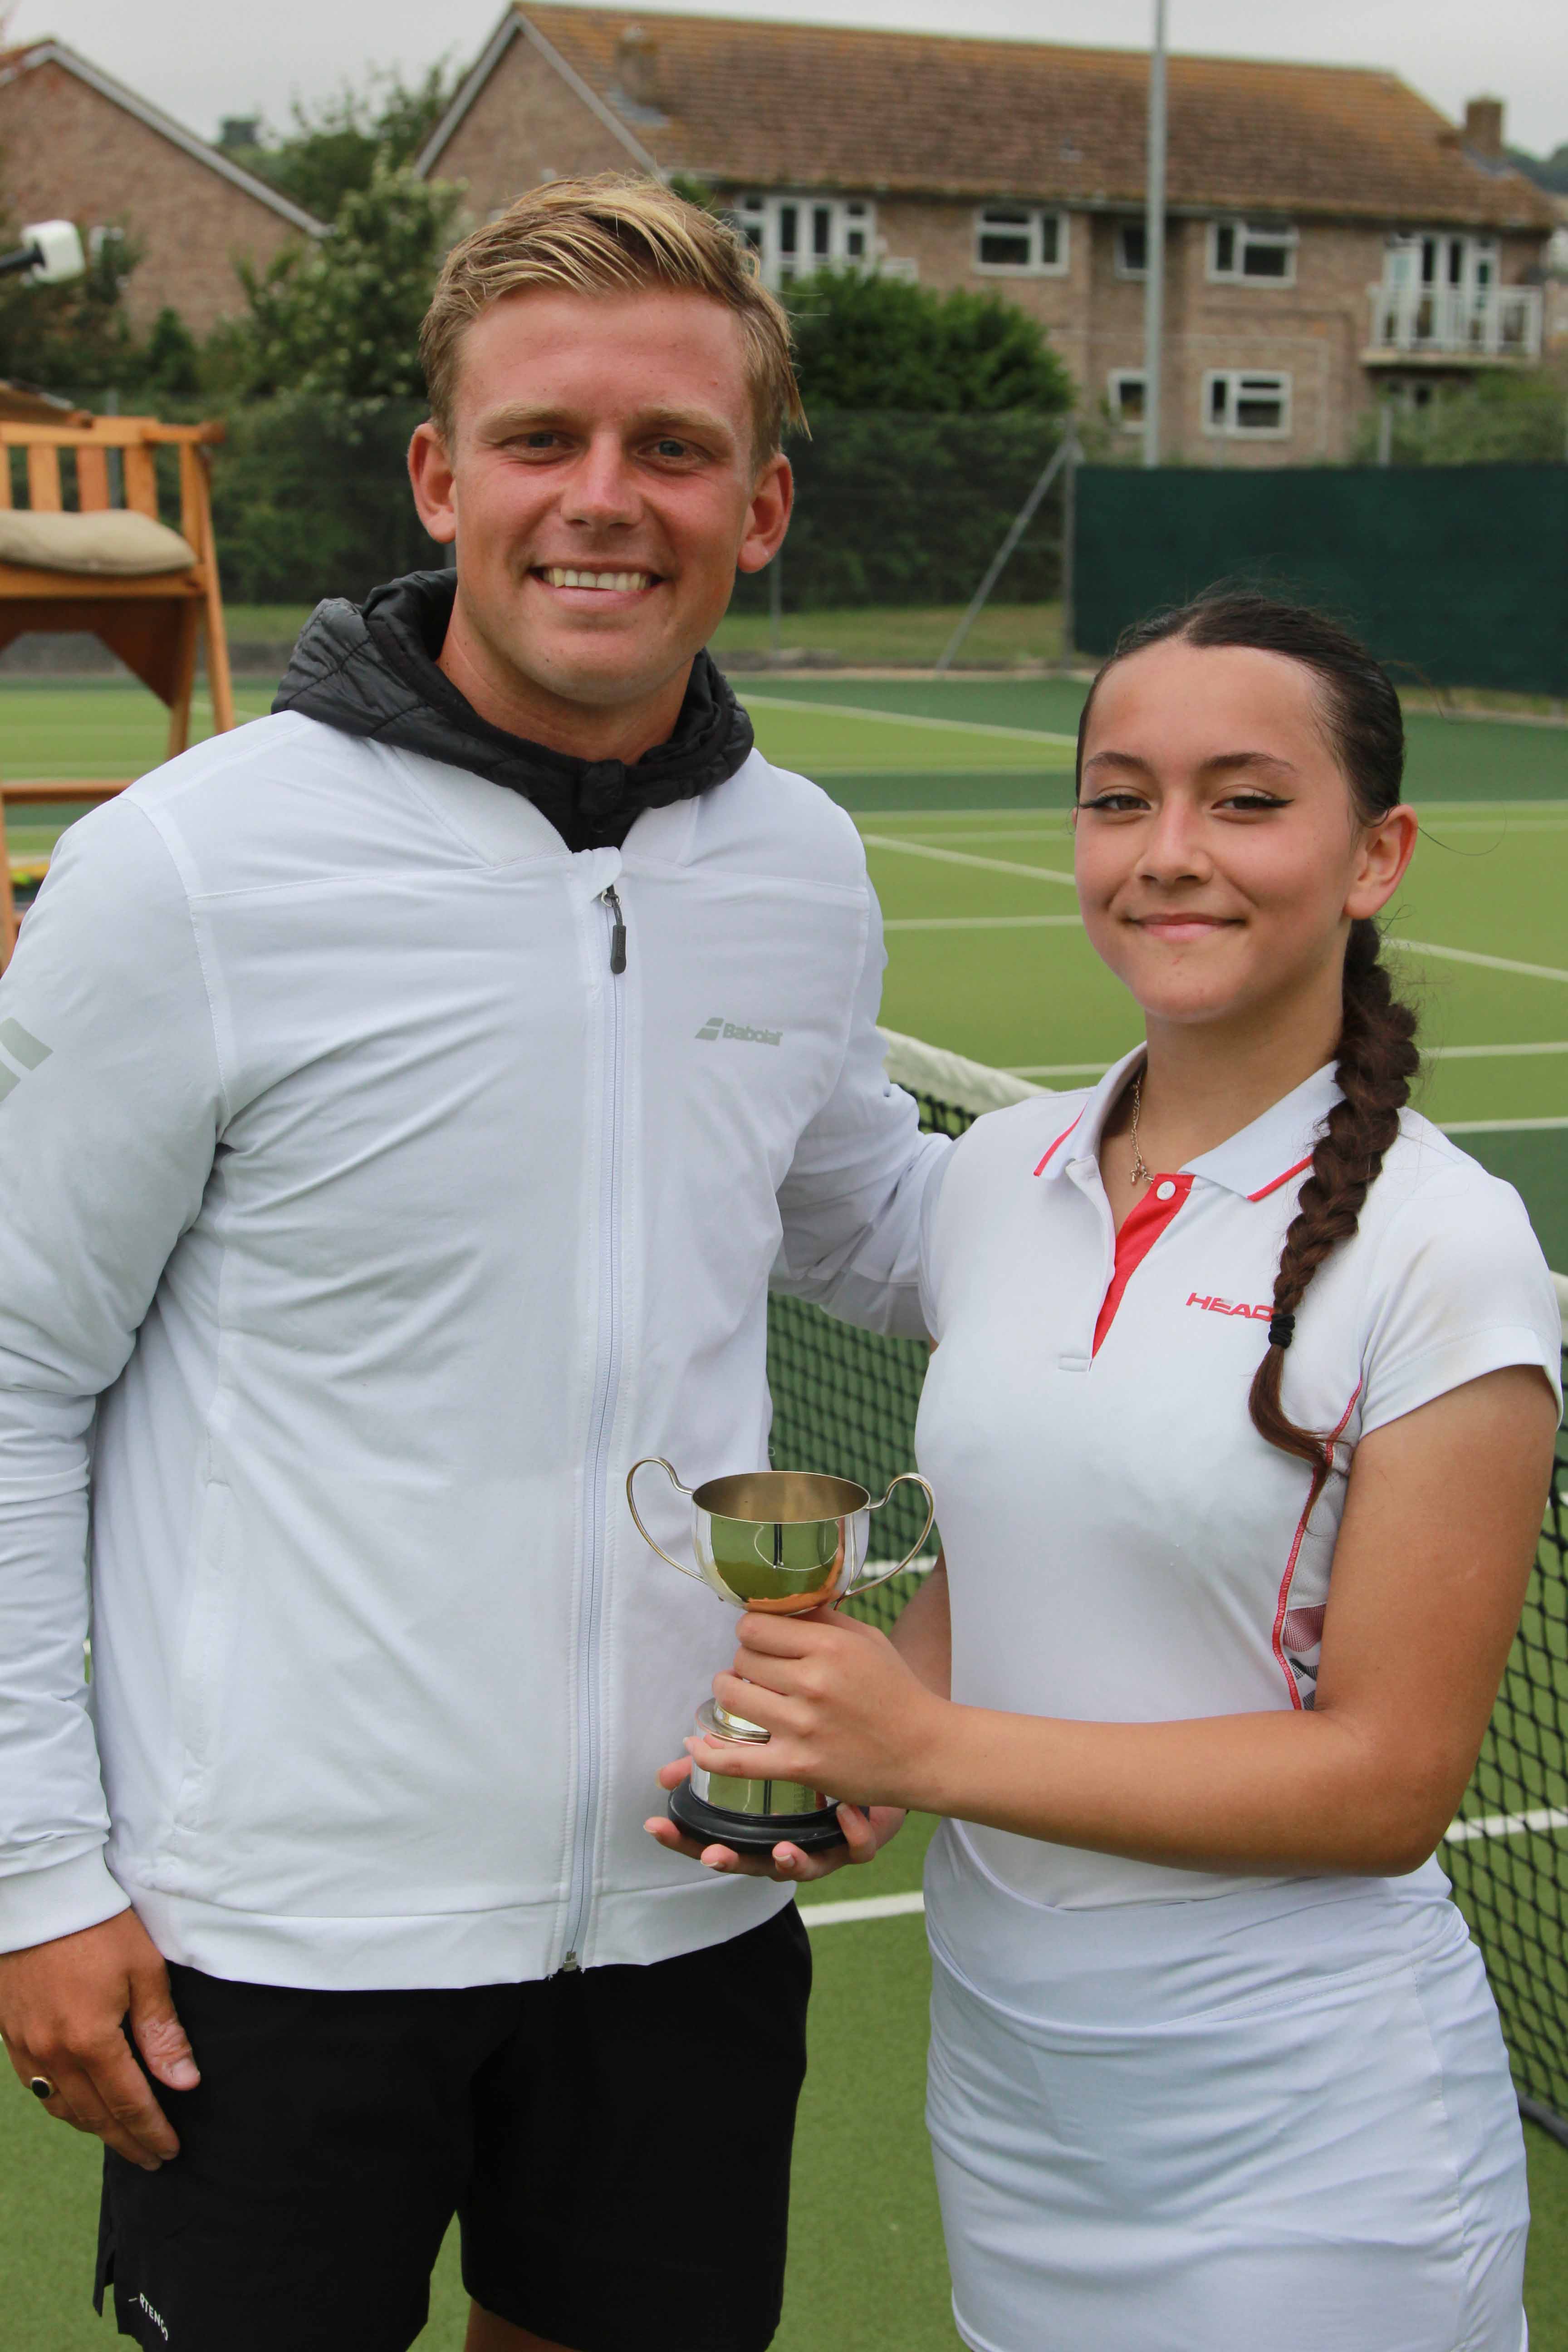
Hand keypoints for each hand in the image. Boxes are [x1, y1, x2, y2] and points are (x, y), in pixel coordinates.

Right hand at [0, 1909, 198, 2168]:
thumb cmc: (99, 1925)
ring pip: (61, 2107)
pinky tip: (78, 2106)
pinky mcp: (9, 2034)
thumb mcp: (144, 1971)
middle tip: (151, 2158)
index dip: (151, 2131)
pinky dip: (61, 2104)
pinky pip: (35, 2086)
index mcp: (90, 2041)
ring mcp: (25, 2047)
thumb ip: (161, 2032)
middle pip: (94, 2115)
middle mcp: (53, 2054)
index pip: (128, 2104)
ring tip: (120, 2137)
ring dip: (93, 2128)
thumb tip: (183, 2083)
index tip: (170, 2151)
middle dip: (125, 2140)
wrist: (39, 1895)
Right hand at [645, 1758, 905, 1881]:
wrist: (877, 1767)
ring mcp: (823, 1848)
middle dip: (731, 1861)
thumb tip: (666, 1772)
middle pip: (752, 1865)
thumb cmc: (812, 1768)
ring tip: (782, 1849)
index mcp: (759, 1832)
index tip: (657, 1826)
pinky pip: (857, 1849)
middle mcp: (787, 1846)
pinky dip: (852, 1835)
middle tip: (714, 1854)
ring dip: (791, 1863)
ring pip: (806, 1869)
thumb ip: (718, 1763)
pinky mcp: (860, 1842)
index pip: (712, 1841)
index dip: (683, 1839)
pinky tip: (844, 1814)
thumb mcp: (764, 1761)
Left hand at [698, 1606, 943, 1814]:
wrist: (925, 1752)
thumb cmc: (896, 1692)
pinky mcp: (798, 1766)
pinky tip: (695, 1744)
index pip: (755, 1626)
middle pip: (741, 1660)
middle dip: (745, 1664)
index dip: (752, 1633)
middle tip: (763, 1674)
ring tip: (744, 1697)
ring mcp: (803, 1726)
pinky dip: (707, 1753)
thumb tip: (778, 1601)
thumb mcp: (866, 1640)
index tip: (762, 1642)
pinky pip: (734, 1759)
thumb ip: (821, 1618)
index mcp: (830, 1646)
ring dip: (731, 1695)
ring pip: (732, 1698)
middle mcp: (813, 1682)